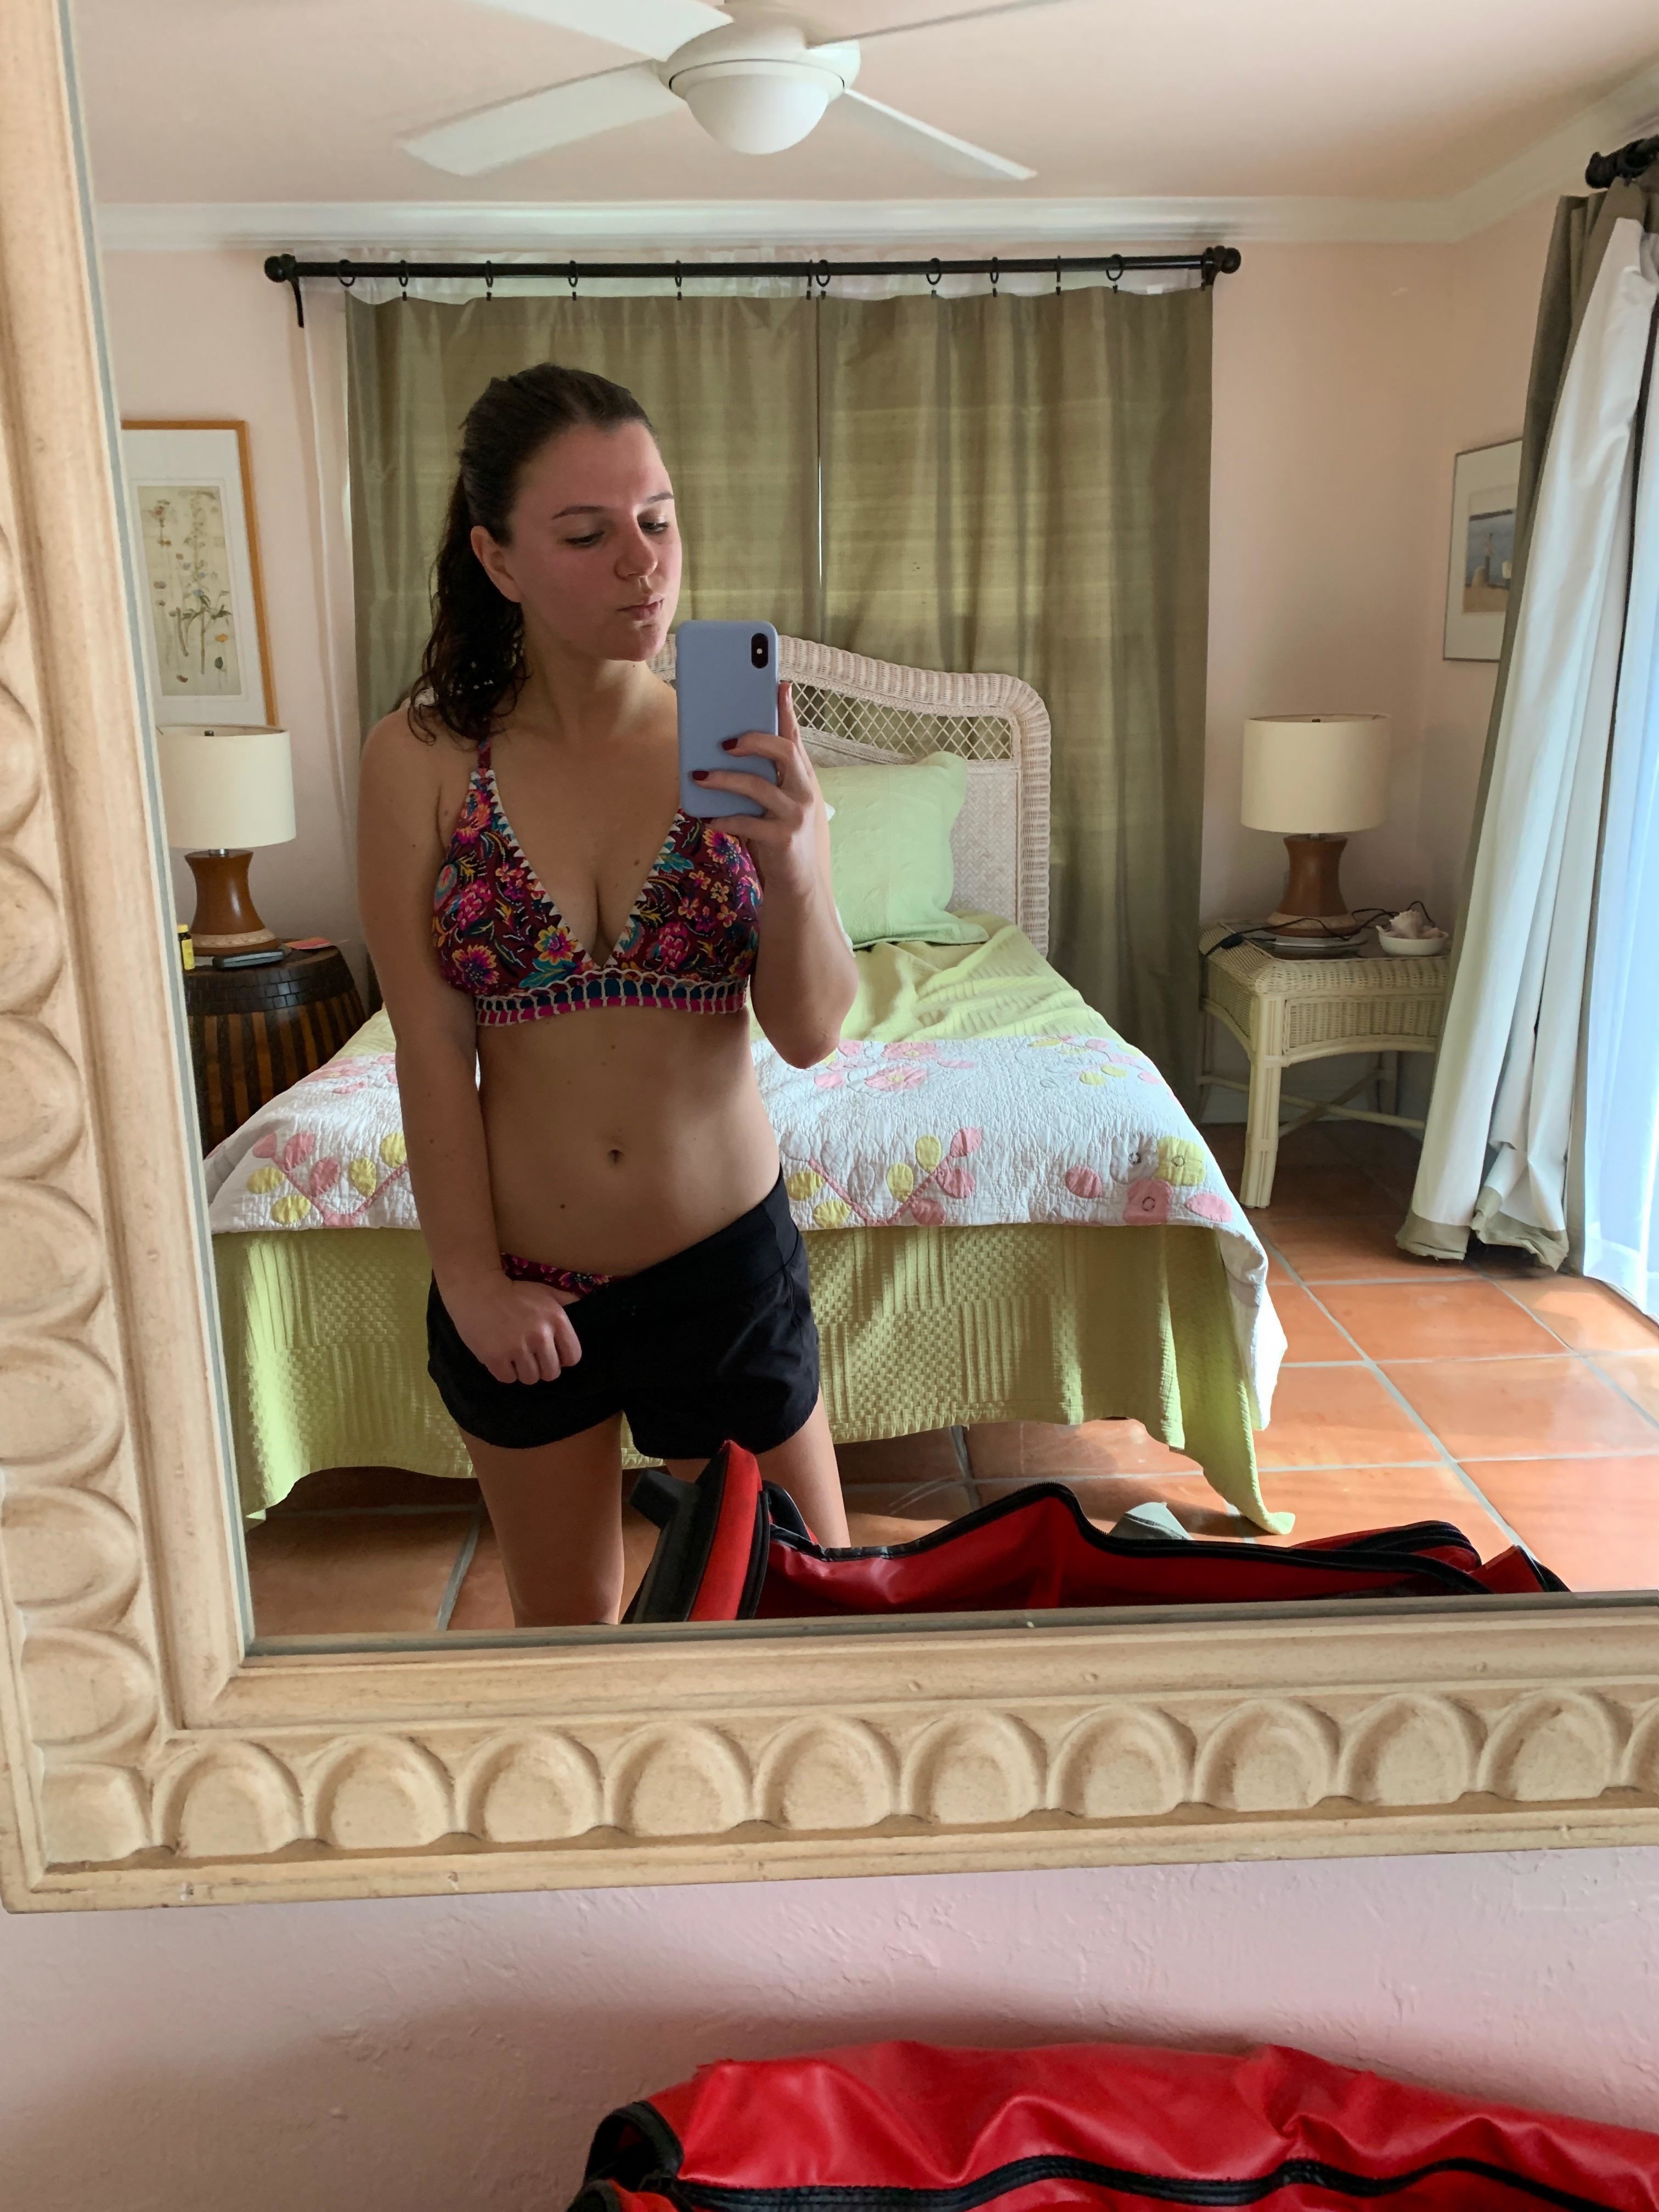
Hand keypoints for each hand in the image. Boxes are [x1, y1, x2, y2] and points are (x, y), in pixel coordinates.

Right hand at [445, 1272, 583, 1385]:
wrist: (477, 1290)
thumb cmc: (513, 1292)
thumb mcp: (545, 1291)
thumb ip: (566, 1301)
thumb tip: (582, 1307)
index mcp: (556, 1320)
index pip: (573, 1357)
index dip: (562, 1358)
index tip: (551, 1354)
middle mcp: (540, 1336)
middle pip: (551, 1373)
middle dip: (542, 1368)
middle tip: (530, 1357)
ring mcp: (517, 1348)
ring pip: (530, 1378)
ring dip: (523, 1371)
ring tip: (515, 1357)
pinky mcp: (495, 1357)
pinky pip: (508, 1379)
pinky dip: (505, 1372)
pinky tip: (501, 1357)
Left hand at [691, 680, 822, 893]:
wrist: (800, 887)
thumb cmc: (781, 839)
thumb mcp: (776, 805)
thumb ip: (762, 779)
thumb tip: (724, 750)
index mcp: (802, 779)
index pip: (794, 737)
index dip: (786, 710)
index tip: (778, 685)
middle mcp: (804, 792)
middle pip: (783, 751)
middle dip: (753, 739)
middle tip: (725, 741)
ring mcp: (796, 815)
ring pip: (758, 785)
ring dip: (724, 779)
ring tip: (700, 776)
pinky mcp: (783, 838)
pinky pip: (747, 822)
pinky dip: (723, 820)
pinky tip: (708, 819)